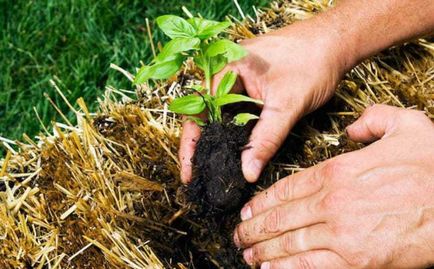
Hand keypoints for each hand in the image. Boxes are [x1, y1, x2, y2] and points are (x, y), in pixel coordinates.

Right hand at [179, 18, 350, 182]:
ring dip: (220, 138)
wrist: (335, 42)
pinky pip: (237, 110)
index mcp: (227, 69)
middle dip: (203, 144)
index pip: (198, 111)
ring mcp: (239, 78)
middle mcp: (227, 72)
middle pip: (206, 114)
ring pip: (222, 114)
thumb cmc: (312, 63)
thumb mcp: (287, 106)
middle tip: (199, 174)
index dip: (191, 143)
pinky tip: (237, 148)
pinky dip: (236, 130)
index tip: (189, 171)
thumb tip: (247, 172)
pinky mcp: (252, 85)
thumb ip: (265, 140)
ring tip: (215, 166)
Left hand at [233, 105, 433, 268]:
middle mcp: (332, 201)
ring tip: (246, 255)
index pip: (286, 188)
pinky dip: (285, 268)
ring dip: (263, 250)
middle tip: (239, 236)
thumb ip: (373, 121)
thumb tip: (352, 128)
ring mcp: (341, 231)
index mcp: (337, 170)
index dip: (262, 202)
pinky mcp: (357, 260)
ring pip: (289, 242)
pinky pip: (310, 265)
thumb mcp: (406, 126)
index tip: (248, 211)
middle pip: (281, 217)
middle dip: (254, 229)